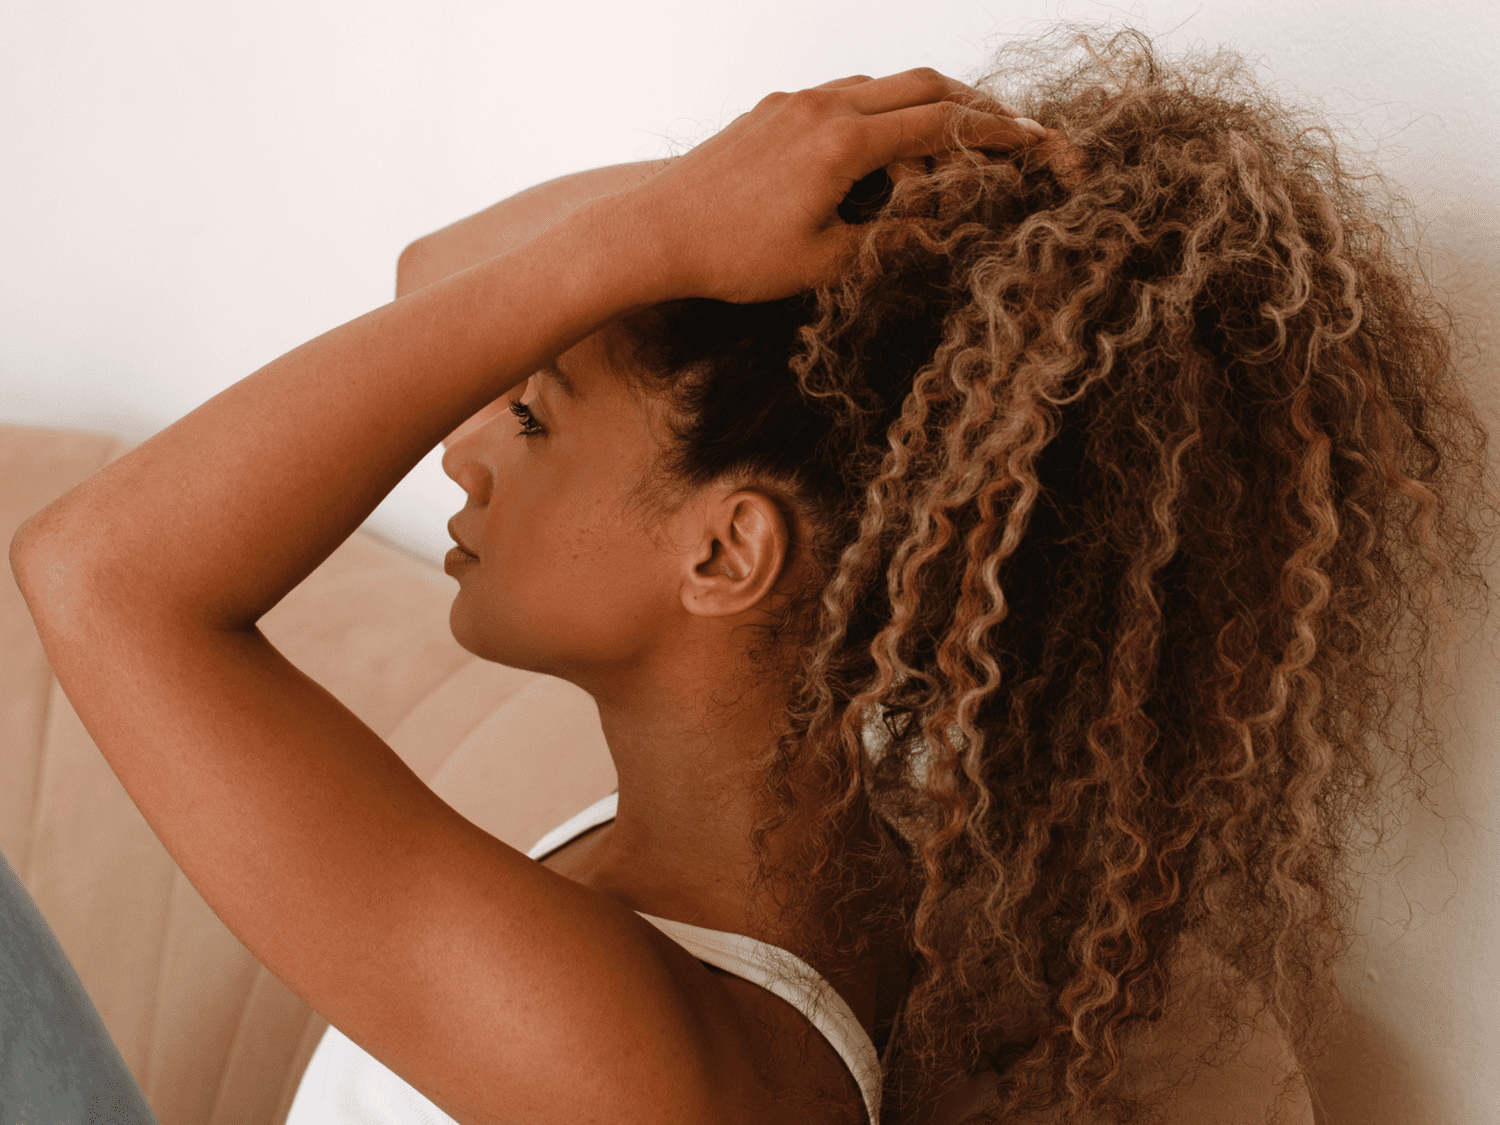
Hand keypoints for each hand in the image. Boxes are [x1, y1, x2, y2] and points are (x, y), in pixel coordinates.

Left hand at [619, 68, 1044, 304]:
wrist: (652, 234)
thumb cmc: (733, 257)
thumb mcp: (826, 263)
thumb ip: (892, 240)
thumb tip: (945, 228)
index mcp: (844, 141)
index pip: (944, 123)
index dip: (1001, 134)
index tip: (1041, 144)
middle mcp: (822, 106)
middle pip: (923, 83)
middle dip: (976, 105)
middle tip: (1009, 133)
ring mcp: (794, 102)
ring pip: (880, 85)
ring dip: (923, 107)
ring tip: (946, 151)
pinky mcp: (771, 109)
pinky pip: (841, 96)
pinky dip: (877, 113)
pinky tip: (879, 150)